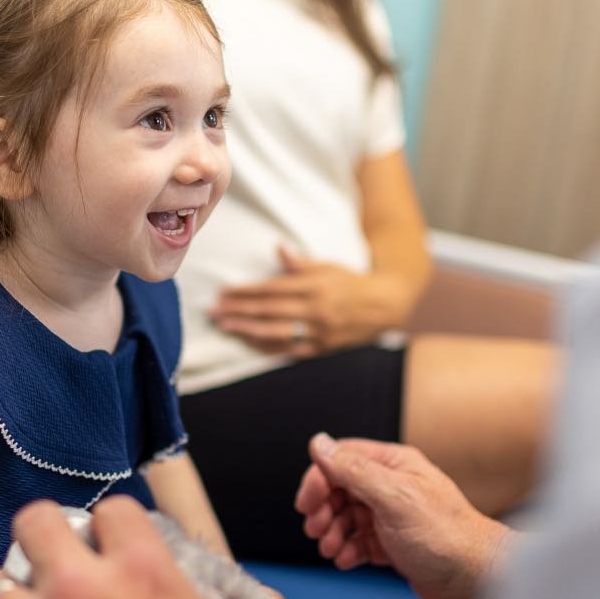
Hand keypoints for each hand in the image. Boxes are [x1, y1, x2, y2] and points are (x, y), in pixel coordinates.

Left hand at [210, 245, 417, 357]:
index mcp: (316, 286)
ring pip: (276, 333)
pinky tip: (250, 342)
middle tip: (214, 311)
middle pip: (269, 311)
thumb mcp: (328, 266)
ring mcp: (319, 332)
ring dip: (247, 330)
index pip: (272, 289)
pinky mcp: (323, 349)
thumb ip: (300, 263)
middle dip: (239, 311)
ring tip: (225, 326)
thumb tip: (279, 247)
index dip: (246, 291)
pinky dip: (268, 347)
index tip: (224, 291)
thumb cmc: (350, 282)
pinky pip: (290, 350)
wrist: (385, 306)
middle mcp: (316, 310)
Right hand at [294, 434, 511, 598]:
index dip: (319, 479)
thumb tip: (319, 443)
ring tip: (332, 549)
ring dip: (333, 533)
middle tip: (317, 530)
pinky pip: (359, 541)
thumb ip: (353, 470)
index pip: (342, 459)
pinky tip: (347, 560)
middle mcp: (392, 487)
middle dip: (324, 510)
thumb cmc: (445, 537)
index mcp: (394, 466)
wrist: (477, 581)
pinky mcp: (394, 544)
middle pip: (340, 489)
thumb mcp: (393, 498)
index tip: (307, 504)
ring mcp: (392, 517)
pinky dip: (348, 550)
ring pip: (347, 517)